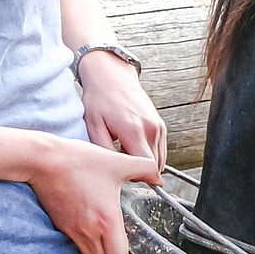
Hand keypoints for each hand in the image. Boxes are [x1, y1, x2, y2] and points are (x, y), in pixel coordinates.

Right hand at [30, 136, 160, 253]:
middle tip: (120, 238)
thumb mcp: (117, 162)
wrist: (45, 160)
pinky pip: (77, 244)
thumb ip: (144, 169)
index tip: (130, 240)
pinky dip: (86, 241)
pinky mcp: (61, 225)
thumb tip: (158, 178)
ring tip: (106, 231)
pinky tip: (90, 222)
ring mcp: (72, 231)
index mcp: (106, 220)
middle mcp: (88, 231)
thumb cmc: (80, 161)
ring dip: (100, 250)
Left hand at [76, 50, 167, 170]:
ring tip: (124, 153)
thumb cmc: (100, 99)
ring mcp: (158, 125)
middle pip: (155, 167)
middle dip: (140, 172)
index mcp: (134, 130)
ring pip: (159, 159)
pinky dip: (148, 153)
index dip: (136, 178)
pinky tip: (131, 146)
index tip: (123, 175)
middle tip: (120, 165)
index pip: (148, 168)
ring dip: (144, 163)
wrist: (111, 75)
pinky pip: (159, 149)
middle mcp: (151, 128)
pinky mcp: (160, 124)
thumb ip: (106, 153)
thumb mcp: (94, 127)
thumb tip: (116, 172)